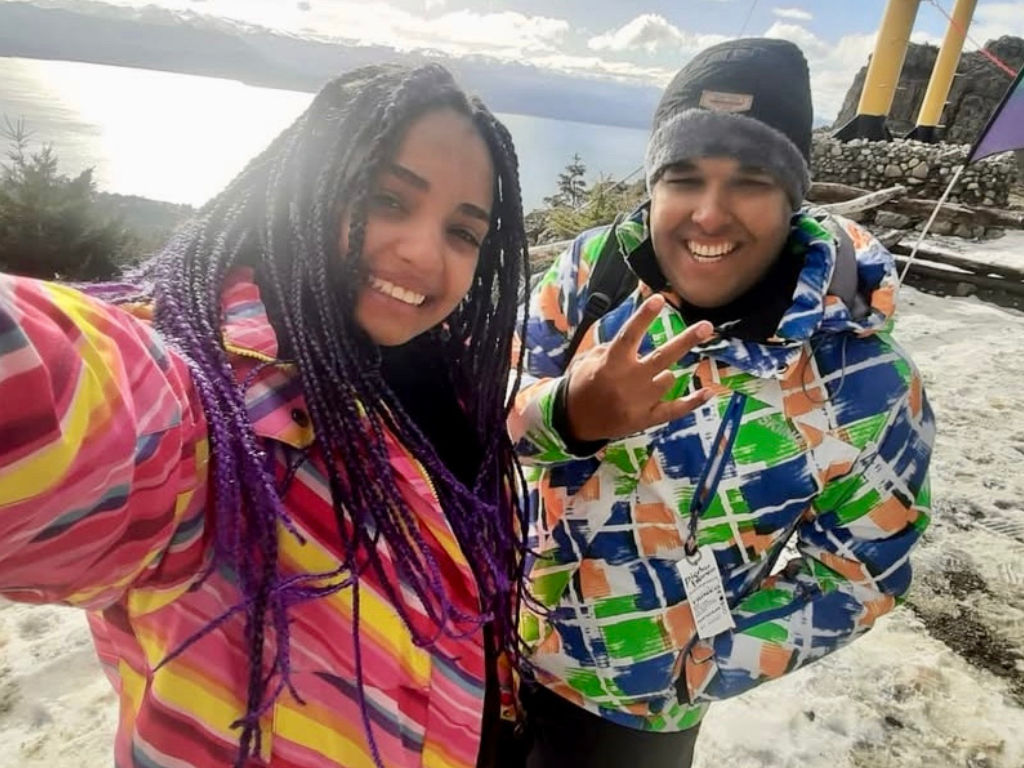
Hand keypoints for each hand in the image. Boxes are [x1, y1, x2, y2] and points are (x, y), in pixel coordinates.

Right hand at [564, 294, 712, 442]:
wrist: (574, 421)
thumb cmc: (581, 385)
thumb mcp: (588, 361)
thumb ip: (612, 348)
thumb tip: (636, 337)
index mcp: (611, 363)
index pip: (630, 334)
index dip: (644, 316)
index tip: (659, 298)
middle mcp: (628, 380)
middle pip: (663, 356)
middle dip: (686, 340)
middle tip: (706, 326)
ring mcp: (639, 402)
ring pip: (668, 379)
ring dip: (665, 374)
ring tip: (651, 377)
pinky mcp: (645, 419)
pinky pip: (674, 410)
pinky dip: (692, 402)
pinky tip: (707, 392)